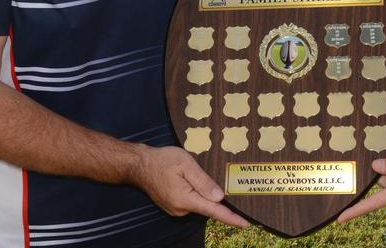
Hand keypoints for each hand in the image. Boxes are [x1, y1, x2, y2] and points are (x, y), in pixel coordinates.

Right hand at [131, 145, 248, 226]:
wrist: (139, 165)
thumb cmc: (162, 160)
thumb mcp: (185, 164)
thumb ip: (203, 181)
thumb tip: (219, 197)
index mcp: (185, 199)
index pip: (214, 211)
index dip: (231, 218)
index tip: (246, 223)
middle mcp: (181, 209)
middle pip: (207, 206)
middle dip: (216, 197)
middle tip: (222, 181)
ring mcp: (175, 209)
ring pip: (199, 203)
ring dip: (204, 193)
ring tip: (195, 174)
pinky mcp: (173, 205)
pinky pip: (191, 201)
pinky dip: (195, 193)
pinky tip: (190, 180)